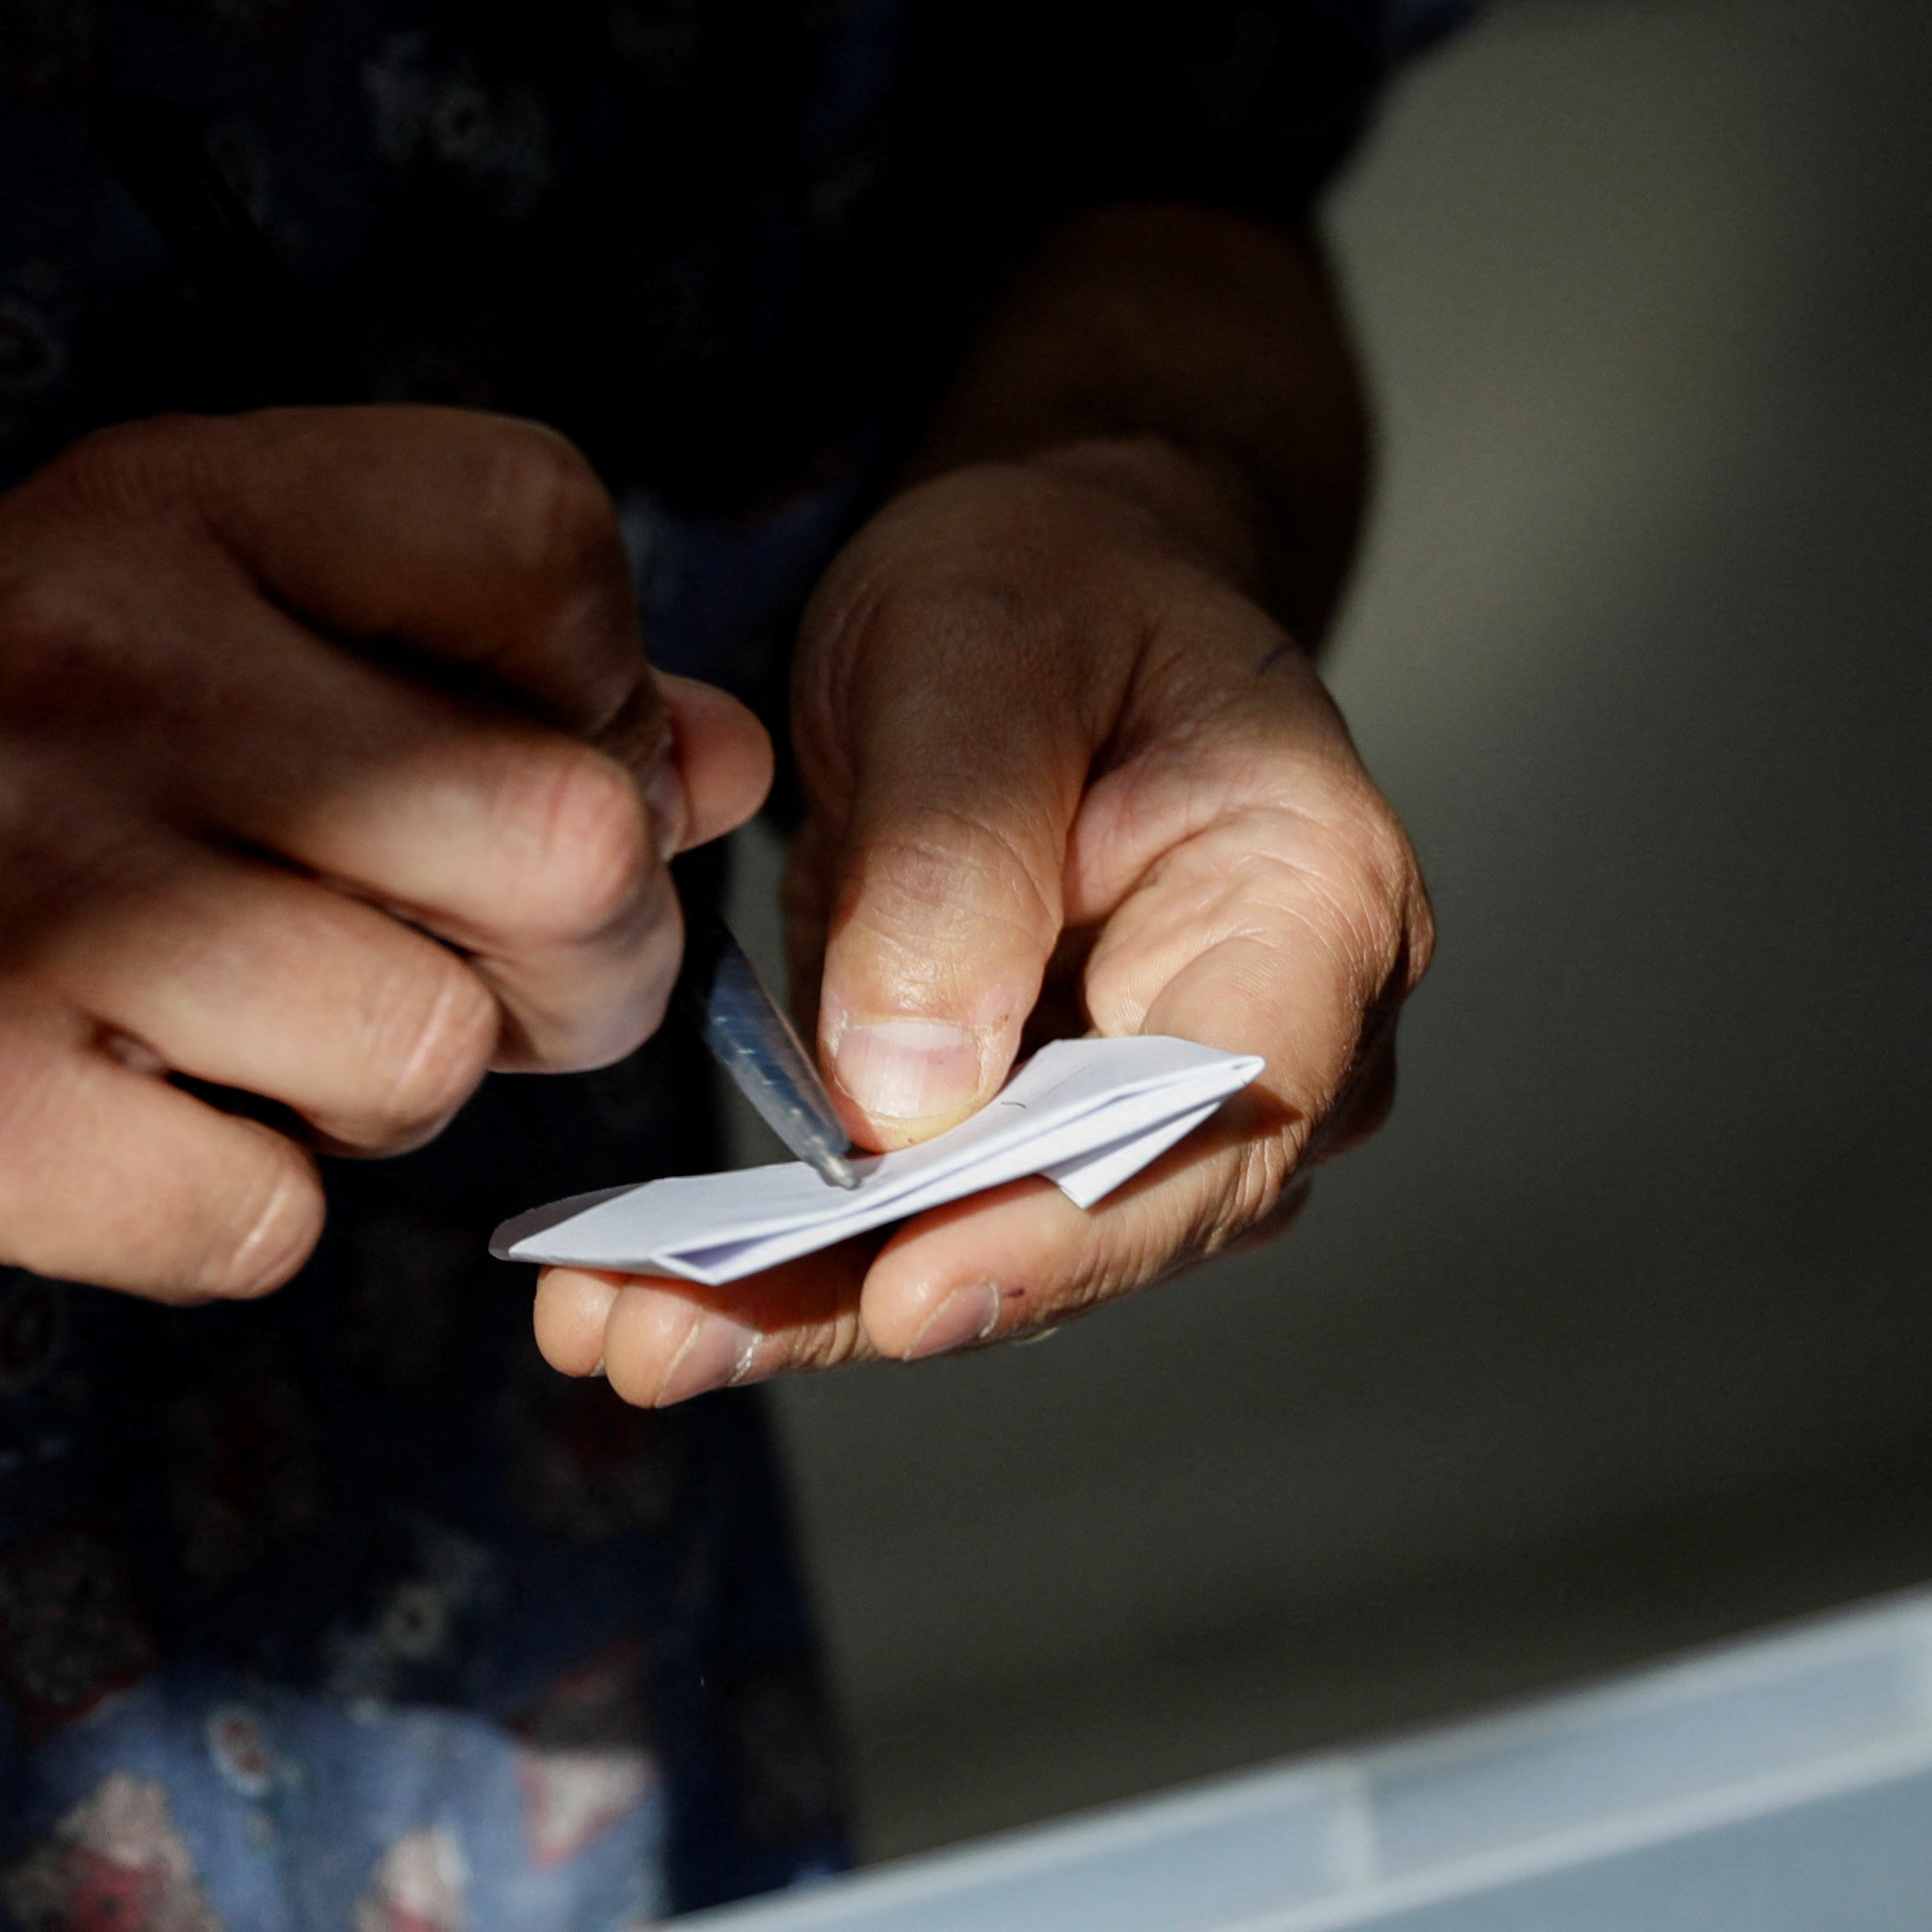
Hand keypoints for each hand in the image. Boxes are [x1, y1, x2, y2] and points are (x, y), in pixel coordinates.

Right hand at [0, 407, 769, 1301]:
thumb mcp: (146, 644)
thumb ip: (450, 684)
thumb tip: (731, 763)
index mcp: (154, 507)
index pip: (548, 534)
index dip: (600, 694)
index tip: (503, 774)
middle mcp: (88, 661)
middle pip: (560, 839)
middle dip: (571, 969)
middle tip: (462, 992)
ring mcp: (7, 891)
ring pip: (427, 1053)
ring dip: (382, 1107)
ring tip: (238, 1059)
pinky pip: (263, 1222)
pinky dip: (225, 1222)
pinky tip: (107, 1147)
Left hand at [531, 443, 1426, 1402]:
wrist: (1044, 604)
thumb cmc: (1045, 592)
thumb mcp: (976, 649)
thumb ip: (955, 854)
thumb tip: (905, 1102)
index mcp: (1314, 899)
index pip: (1226, 1105)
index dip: (1075, 1222)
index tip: (918, 1289)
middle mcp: (1276, 1047)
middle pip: (1102, 1225)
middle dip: (885, 1297)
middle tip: (673, 1339)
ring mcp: (1165, 1121)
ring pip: (998, 1255)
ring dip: (802, 1306)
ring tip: (616, 1334)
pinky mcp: (1041, 1149)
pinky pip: (925, 1233)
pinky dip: (784, 1272)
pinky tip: (640, 1307)